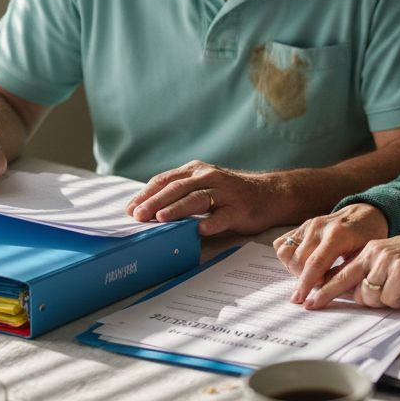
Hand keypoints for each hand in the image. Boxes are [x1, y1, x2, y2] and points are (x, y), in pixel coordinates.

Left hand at [124, 160, 281, 236]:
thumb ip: (181, 194)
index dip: (146, 194)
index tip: (129, 208)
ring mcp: (225, 192)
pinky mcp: (240, 208)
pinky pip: (223, 216)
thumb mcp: (204, 187)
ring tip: (161, 218)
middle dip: (155, 201)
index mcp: (196, 171)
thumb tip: (148, 211)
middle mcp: (209, 177)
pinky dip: (211, 222)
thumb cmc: (231, 194)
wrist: (270, 194)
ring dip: (178, 208)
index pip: (165, 180)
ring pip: (197, 198)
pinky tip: (201, 229)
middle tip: (138, 215)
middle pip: (178, 188)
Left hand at [296, 224, 399, 310]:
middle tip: (316, 306)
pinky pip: (389, 299)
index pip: (340, 270)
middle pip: (345, 282)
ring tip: (399, 290)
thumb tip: (352, 294)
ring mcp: (386, 261)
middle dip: (330, 296)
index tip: (310, 301)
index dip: (324, 288)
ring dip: (384, 301)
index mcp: (369, 250)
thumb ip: (371, 273)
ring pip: (369, 297)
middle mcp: (374, 253)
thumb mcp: (390, 261)